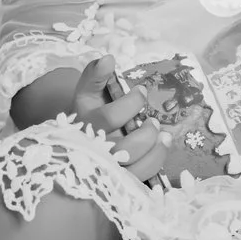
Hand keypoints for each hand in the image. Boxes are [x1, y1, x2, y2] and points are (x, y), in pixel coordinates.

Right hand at [69, 56, 175, 184]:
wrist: (76, 143)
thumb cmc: (87, 115)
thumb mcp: (86, 94)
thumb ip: (94, 75)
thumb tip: (109, 58)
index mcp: (83, 125)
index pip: (108, 118)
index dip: (130, 104)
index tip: (142, 91)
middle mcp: (93, 151)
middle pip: (124, 149)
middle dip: (146, 133)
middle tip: (154, 121)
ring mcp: (106, 169)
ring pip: (134, 167)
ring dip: (155, 149)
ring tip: (164, 135)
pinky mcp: (118, 180)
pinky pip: (141, 177)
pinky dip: (156, 161)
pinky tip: (161, 146)